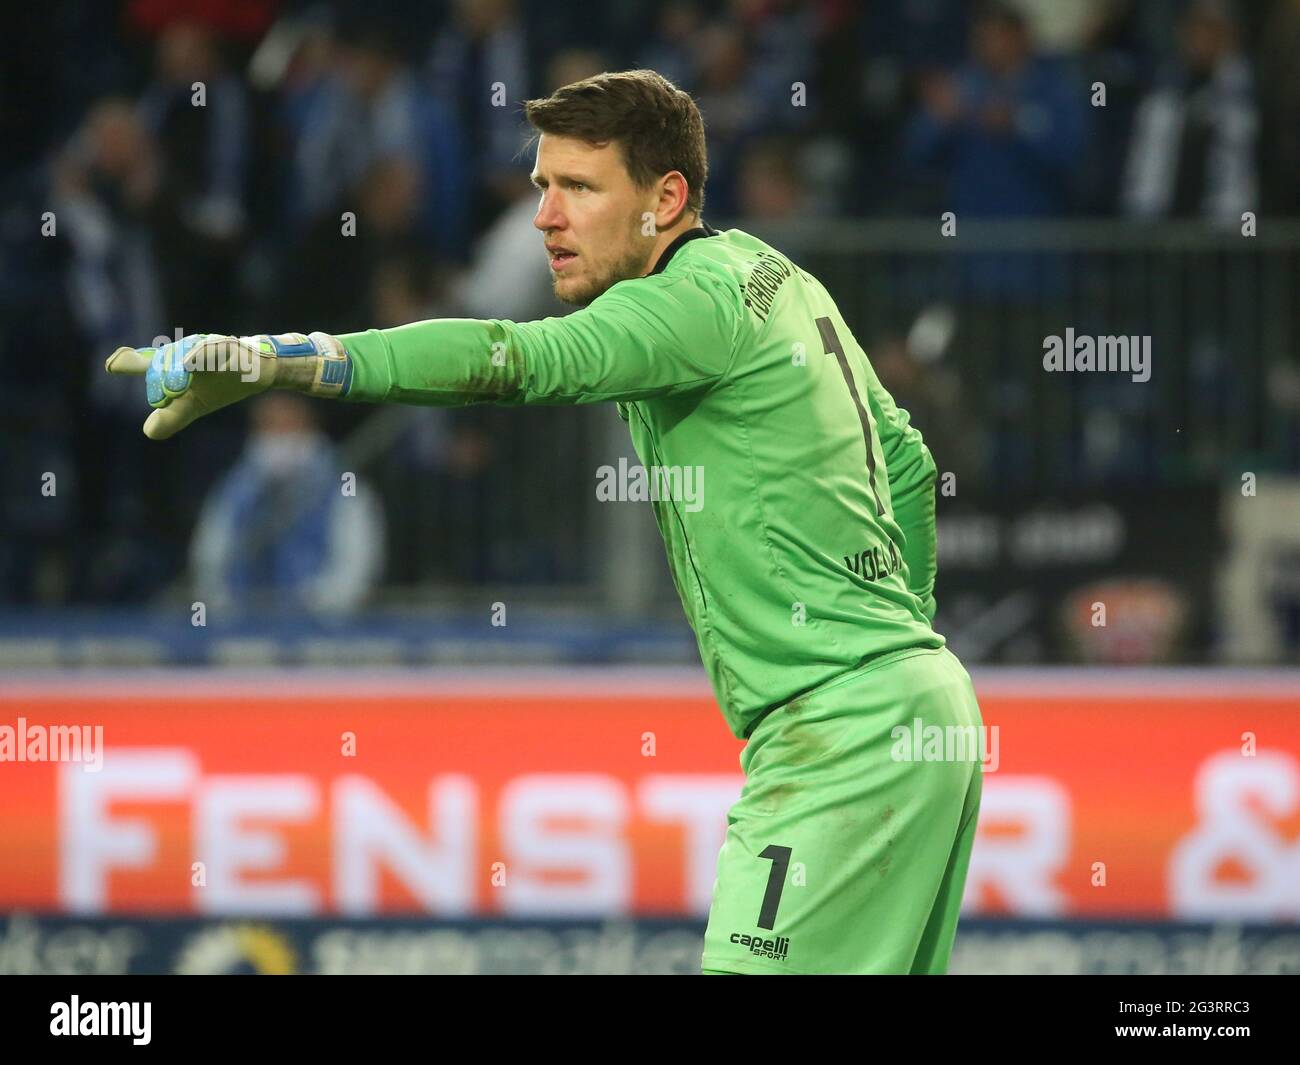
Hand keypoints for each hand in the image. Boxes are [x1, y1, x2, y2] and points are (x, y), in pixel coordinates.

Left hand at [105, 331, 350, 439]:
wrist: (264, 370)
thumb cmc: (225, 382)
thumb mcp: (195, 403)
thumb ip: (173, 415)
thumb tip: (149, 431)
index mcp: (175, 363)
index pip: (149, 361)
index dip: (131, 362)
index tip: (114, 365)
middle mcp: (187, 351)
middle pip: (164, 360)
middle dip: (159, 379)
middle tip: (163, 399)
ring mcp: (209, 348)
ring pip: (186, 354)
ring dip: (176, 369)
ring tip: (173, 389)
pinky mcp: (231, 349)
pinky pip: (214, 350)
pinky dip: (201, 356)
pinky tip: (190, 363)